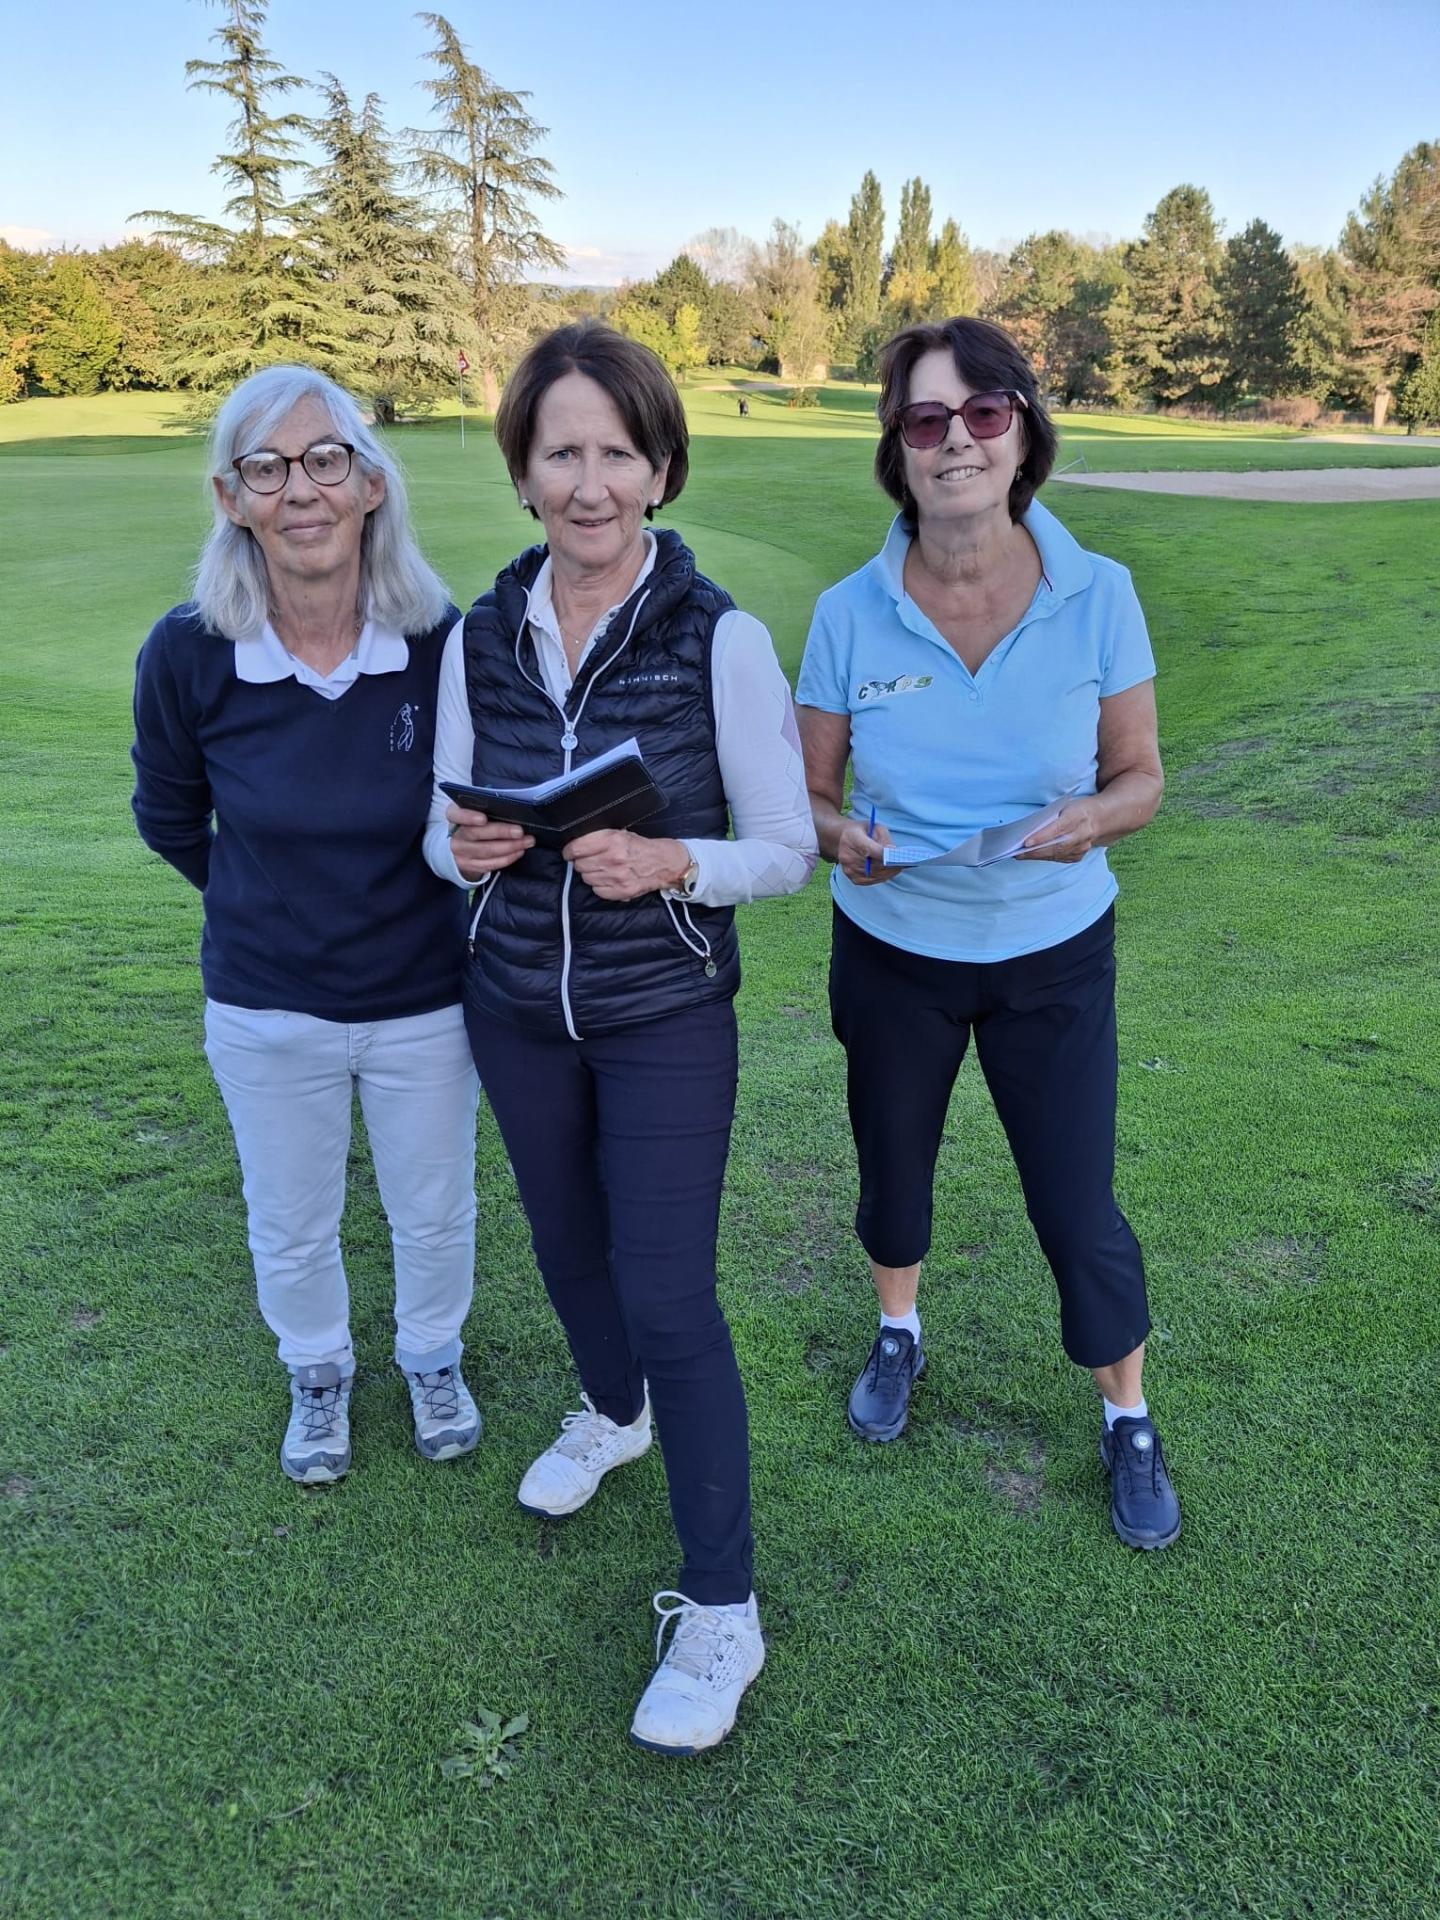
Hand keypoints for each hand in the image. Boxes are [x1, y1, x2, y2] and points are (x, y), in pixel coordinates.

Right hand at [446, 802, 532, 881]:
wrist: (463, 845)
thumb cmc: (476, 822)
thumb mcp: (476, 810)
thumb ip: (488, 807)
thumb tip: (511, 808)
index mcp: (454, 815)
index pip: (456, 814)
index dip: (468, 816)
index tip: (483, 819)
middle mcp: (455, 834)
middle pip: (476, 833)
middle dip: (501, 832)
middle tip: (519, 831)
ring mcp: (460, 852)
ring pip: (486, 851)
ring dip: (510, 847)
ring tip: (526, 841)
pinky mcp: (469, 866)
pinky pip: (489, 864)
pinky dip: (507, 858)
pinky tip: (518, 851)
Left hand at [562, 830, 688, 900]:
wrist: (663, 863)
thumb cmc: (640, 847)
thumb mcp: (621, 833)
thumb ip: (599, 838)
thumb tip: (577, 844)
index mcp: (612, 840)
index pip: (577, 848)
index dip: (569, 851)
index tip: (569, 853)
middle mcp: (613, 858)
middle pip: (580, 865)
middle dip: (581, 862)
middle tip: (591, 860)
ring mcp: (616, 877)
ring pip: (586, 878)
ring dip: (590, 874)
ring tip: (602, 869)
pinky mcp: (620, 891)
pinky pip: (597, 890)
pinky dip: (599, 886)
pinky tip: (608, 879)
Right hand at [836, 817, 899, 885]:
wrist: (844, 839)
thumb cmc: (864, 832)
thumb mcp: (876, 828)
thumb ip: (885, 839)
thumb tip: (893, 853)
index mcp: (851, 838)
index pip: (868, 849)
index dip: (883, 854)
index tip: (896, 855)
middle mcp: (846, 855)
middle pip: (871, 864)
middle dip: (888, 865)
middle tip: (902, 863)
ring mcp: (848, 868)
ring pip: (873, 874)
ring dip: (887, 872)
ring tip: (898, 868)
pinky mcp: (852, 877)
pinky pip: (870, 880)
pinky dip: (881, 877)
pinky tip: (889, 872)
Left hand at [1015, 798, 1097, 862]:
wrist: (1098, 818)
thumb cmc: (1075, 809)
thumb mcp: (1064, 806)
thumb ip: (1051, 817)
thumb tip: (1029, 829)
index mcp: (1078, 816)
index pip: (1057, 828)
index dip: (1041, 837)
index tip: (1026, 843)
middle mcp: (1082, 833)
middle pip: (1055, 845)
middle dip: (1034, 851)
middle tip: (1016, 853)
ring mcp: (1082, 847)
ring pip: (1056, 854)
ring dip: (1037, 856)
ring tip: (1020, 855)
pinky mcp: (1079, 856)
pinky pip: (1059, 858)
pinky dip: (1045, 857)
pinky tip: (1033, 856)